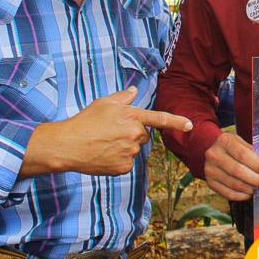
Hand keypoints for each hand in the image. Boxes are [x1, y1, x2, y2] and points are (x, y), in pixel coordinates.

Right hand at [23, 86, 191, 176]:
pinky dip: (118, 159)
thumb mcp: (104, 103)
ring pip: (134, 149)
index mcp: (132, 116)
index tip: (190, 125)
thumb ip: (123, 97)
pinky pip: (127, 163)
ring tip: (104, 143)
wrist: (68, 145)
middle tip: (111, 132)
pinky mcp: (123, 167)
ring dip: (125, 146)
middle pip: (143, 135)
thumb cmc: (84, 121)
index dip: (176, 122)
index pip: (160, 118)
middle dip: (132, 133)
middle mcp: (135, 134)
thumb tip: (134, 91)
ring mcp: (130, 152)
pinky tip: (104, 154)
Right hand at [203, 132, 258, 200]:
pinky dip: (241, 196)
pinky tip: (250, 194)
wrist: (212, 151)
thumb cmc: (232, 147)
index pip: (243, 155)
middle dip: (258, 180)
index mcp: (224, 141)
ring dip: (251, 189)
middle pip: (238, 171)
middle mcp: (214, 155)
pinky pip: (227, 193)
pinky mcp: (210, 182)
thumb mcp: (241, 142)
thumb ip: (253, 152)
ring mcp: (210, 170)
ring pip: (234, 184)